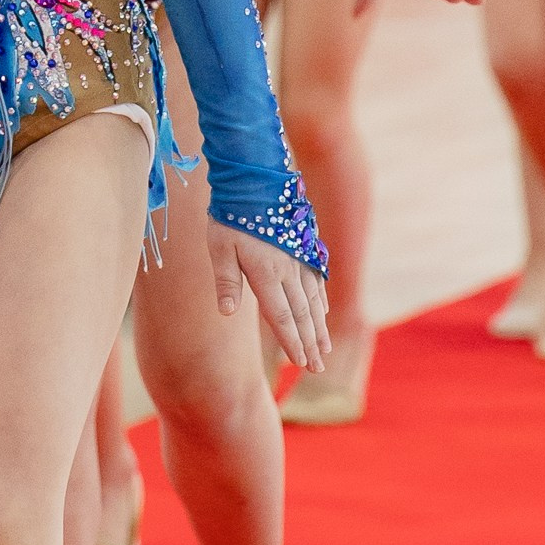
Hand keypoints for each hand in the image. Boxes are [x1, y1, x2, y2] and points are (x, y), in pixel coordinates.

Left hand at [209, 228, 328, 370]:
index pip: (281, 316)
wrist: (255, 177)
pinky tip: (324, 314)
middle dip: (309, 343)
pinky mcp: (305, 248)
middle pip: (302, 314)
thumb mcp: (220, 246)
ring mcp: (300, 258)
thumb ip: (226, 280)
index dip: (291, 342)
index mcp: (266, 273)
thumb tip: (227, 313)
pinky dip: (321, 301)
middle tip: (316, 367)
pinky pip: (317, 281)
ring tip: (324, 349)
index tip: (300, 363)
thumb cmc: (231, 214)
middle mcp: (288, 269)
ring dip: (319, 327)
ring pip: (313, 300)